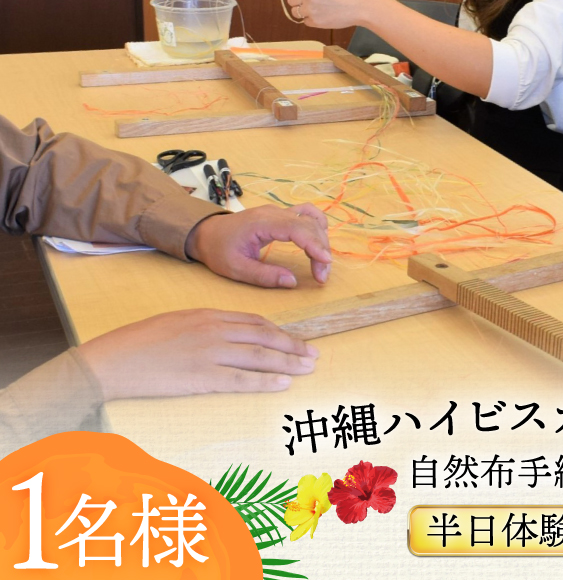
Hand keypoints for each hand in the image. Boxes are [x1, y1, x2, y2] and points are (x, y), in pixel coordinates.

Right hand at [78, 309, 318, 400]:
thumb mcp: (176, 322)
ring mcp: (209, 353)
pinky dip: (266, 381)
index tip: (296, 339)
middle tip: (313, 354)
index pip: (254, 321)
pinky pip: (242, 380)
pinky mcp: (202, 377)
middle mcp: (214, 330)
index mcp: (208, 315)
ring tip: (307, 368)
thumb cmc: (139, 343)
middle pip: (265, 337)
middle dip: (293, 345)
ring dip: (288, 363)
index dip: (280, 331)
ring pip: (260, 357)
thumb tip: (229, 334)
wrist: (112, 360)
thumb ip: (205, 326)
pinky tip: (283, 384)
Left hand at [185, 203, 330, 287]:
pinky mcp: (280, 215)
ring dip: (322, 239)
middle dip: (321, 249)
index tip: (324, 264)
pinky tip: (319, 243)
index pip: (297, 229)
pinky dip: (317, 227)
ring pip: (311, 218)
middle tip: (321, 276)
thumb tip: (292, 282)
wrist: (206, 232)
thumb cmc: (218, 250)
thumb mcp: (236, 269)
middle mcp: (273, 212)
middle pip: (309, 224)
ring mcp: (278, 211)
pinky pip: (306, 214)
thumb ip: (264, 276)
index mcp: (261, 223)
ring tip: (321, 263)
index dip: (315, 245)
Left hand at [286, 0, 384, 28]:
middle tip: (306, 3)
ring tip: (313, 10)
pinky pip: (306, 22)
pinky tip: (321, 17)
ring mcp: (310, 10)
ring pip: (295, 13)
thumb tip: (308, 1)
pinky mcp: (316, 22)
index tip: (302, 0)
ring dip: (302, 12)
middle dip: (297, 2)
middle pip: (291, 2)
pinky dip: (311, 20)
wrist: (358, 7)